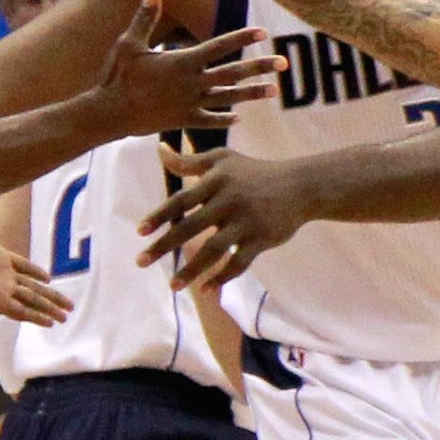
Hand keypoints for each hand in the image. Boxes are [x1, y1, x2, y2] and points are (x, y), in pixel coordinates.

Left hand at [0, 205, 70, 325]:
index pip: (23, 268)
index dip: (36, 273)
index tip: (50, 278)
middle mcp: (1, 275)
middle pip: (33, 289)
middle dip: (51, 298)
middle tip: (69, 306)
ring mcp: (0, 288)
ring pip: (31, 301)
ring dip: (48, 309)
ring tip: (65, 317)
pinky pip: (21, 310)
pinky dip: (36, 317)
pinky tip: (49, 323)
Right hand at [91, 0, 284, 136]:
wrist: (108, 113)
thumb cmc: (116, 76)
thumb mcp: (129, 43)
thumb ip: (145, 18)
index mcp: (182, 61)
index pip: (219, 46)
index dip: (242, 38)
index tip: (263, 33)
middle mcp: (192, 83)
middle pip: (233, 73)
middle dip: (260, 67)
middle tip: (284, 63)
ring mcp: (190, 104)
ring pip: (228, 98)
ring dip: (252, 94)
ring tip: (274, 90)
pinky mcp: (183, 121)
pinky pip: (209, 120)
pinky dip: (224, 119)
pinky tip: (238, 118)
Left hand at [135, 142, 315, 289]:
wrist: (301, 186)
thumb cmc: (255, 172)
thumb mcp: (223, 160)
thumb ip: (189, 160)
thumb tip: (159, 149)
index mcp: (217, 181)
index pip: (182, 200)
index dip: (160, 215)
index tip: (139, 232)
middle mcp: (229, 200)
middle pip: (191, 227)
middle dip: (164, 246)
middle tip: (141, 262)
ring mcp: (246, 222)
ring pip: (214, 250)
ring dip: (191, 269)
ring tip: (173, 286)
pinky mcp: (262, 239)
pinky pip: (239, 263)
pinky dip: (223, 277)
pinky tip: (206, 290)